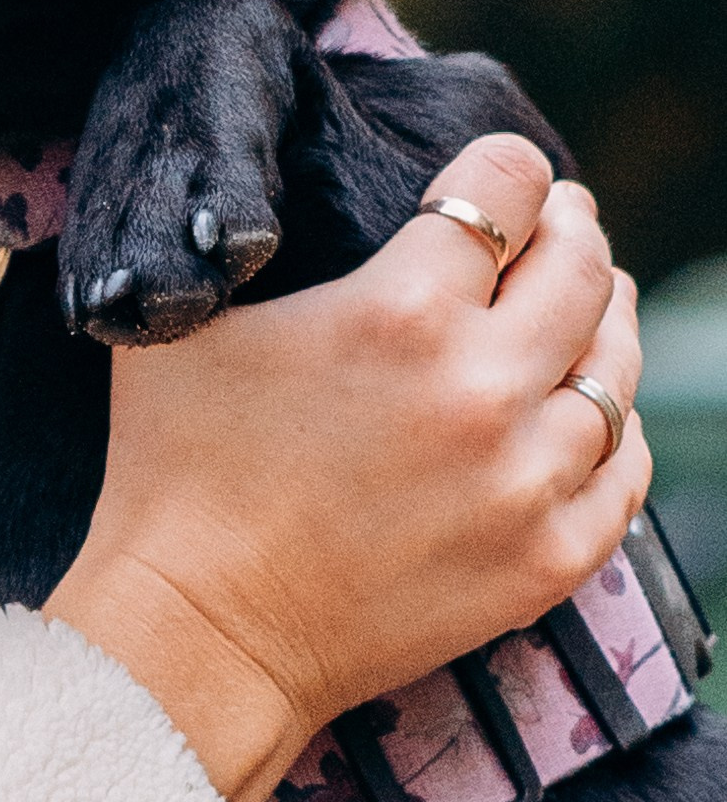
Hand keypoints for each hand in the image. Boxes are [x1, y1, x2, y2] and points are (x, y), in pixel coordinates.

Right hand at [45, 131, 648, 801]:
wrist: (197, 635)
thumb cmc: (174, 470)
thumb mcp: (187, 323)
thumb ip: (243, 241)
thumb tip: (277, 181)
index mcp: (400, 311)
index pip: (503, 188)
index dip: (507, 167)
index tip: (504, 173)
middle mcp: (484, 388)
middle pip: (582, 268)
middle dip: (572, 227)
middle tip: (560, 220)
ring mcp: (526, 481)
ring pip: (617, 367)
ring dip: (607, 321)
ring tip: (589, 307)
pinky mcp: (546, 562)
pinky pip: (627, 472)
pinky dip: (618, 430)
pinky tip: (592, 412)